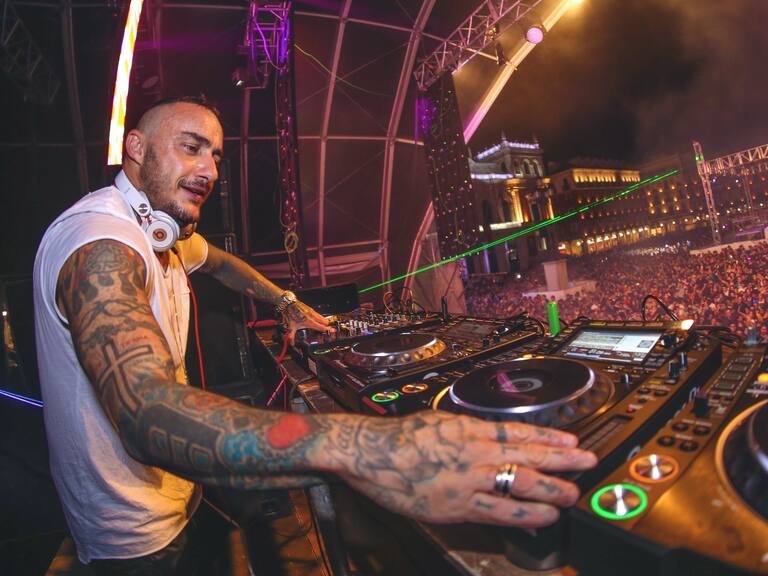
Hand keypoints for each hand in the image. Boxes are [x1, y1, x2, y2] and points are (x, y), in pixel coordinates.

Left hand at [282, 300, 332, 342]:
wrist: (289, 304)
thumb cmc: (291, 314)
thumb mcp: (291, 326)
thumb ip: (292, 336)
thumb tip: (292, 343)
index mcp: (309, 322)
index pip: (322, 327)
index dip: (328, 329)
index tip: (333, 330)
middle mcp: (313, 317)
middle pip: (325, 321)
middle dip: (327, 325)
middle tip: (326, 329)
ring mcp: (312, 312)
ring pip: (322, 317)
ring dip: (323, 321)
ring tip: (323, 325)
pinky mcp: (311, 309)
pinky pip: (318, 314)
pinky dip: (319, 317)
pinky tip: (316, 320)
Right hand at [333, 411, 596, 527]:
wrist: (372, 452)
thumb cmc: (401, 437)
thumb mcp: (440, 422)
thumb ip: (470, 433)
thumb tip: (496, 439)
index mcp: (470, 428)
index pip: (519, 431)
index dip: (549, 437)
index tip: (572, 440)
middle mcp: (474, 451)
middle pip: (527, 455)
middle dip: (561, 461)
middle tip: (587, 462)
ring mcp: (467, 479)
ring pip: (519, 483)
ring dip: (550, 489)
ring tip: (572, 495)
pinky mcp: (457, 505)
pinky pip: (498, 512)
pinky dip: (523, 515)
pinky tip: (541, 518)